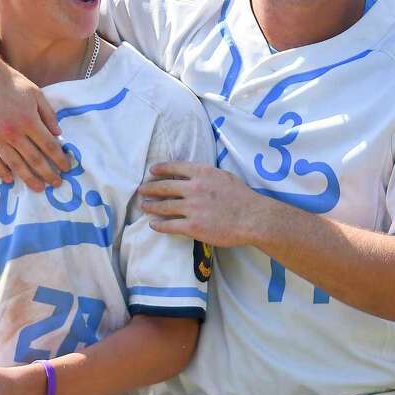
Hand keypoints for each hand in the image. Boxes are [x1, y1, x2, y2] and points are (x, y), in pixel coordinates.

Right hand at [0, 57, 70, 191]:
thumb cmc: (9, 82)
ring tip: (39, 188)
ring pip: (15, 164)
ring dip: (28, 178)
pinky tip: (10, 180)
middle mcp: (13, 132)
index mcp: (29, 120)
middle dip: (48, 174)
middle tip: (57, 184)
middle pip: (34, 160)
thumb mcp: (35, 93)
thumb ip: (48, 114)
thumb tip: (58, 134)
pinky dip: (1, 171)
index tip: (67, 168)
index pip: (49, 146)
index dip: (60, 159)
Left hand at [139, 161, 264, 246]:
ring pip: (164, 206)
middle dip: (150, 188)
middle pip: (164, 187)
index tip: (152, 171)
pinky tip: (153, 225)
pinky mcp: (193, 226)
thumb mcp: (224, 176)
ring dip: (152, 206)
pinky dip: (159, 225)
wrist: (253, 218)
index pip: (175, 167)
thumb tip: (195, 175)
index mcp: (202, 173)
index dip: (161, 169)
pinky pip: (170, 225)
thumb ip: (207, 175)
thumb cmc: (243, 197)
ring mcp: (192, 208)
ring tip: (144, 206)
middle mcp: (194, 188)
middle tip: (142, 190)